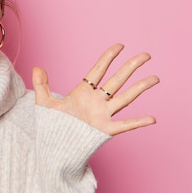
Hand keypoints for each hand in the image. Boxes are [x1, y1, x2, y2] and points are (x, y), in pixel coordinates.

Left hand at [32, 43, 158, 135]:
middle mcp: (97, 101)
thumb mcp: (44, 104)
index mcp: (83, 92)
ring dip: (140, 88)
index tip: (120, 45)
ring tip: (155, 78)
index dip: (108, 57)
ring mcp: (103, 114)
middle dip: (131, 67)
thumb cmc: (52, 126)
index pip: (98, 70)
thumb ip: (42, 85)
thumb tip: (36, 67)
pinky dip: (138, 122)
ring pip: (125, 98)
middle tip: (146, 55)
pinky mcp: (105, 130)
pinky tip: (152, 119)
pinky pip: (124, 125)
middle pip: (117, 80)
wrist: (54, 147)